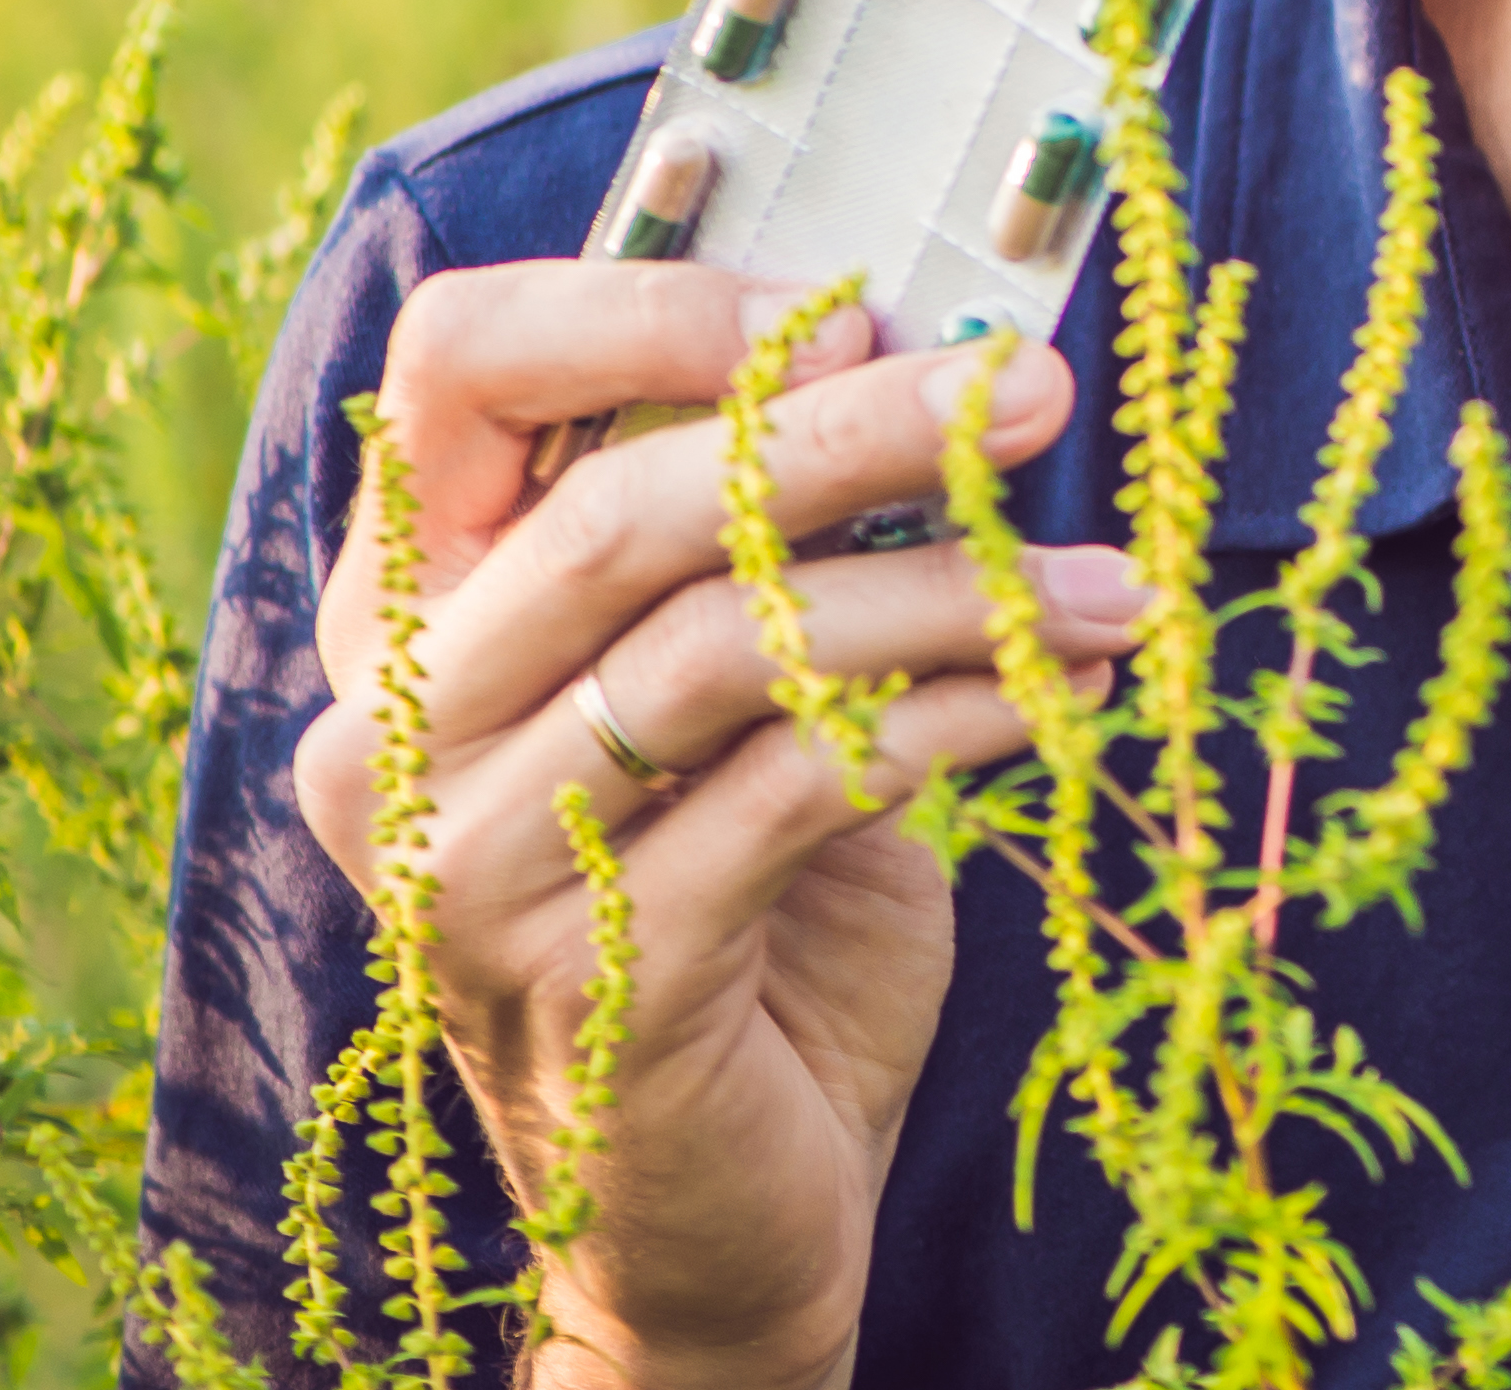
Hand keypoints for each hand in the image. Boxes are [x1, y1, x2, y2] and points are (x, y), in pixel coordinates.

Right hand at [287, 267, 1143, 1389]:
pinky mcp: (593, 975)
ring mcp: (466, 864)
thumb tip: (948, 349)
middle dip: (862, 431)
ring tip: (1117, 588)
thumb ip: (774, 535)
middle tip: (1040, 393)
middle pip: (625, 503)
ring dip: (953, 592)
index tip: (855, 308)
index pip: (462, 366)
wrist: (721, 1203)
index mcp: (408, 611)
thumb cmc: (749, 899)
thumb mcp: (746, 690)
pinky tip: (1072, 687)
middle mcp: (392, 728)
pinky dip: (968, 715)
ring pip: (728, 644)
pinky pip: (806, 782)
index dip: (656, 307)